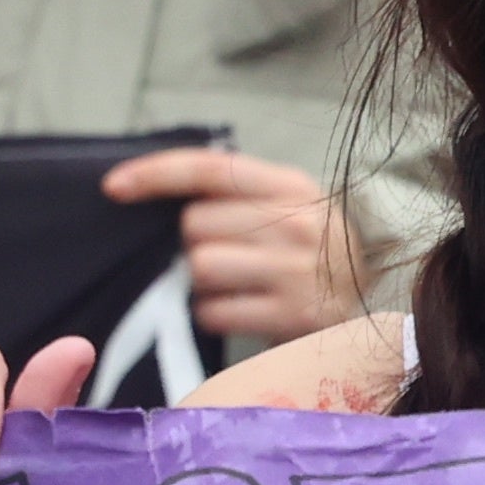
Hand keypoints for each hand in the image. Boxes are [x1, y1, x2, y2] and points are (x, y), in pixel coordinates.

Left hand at [105, 147, 363, 345]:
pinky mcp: (291, 316)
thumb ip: (235, 196)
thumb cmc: (311, 256)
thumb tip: (154, 197)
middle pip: (196, 223)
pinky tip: (241, 310)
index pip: (210, 168)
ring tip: (233, 285)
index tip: (113, 187)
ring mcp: (296, 270)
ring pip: (200, 266)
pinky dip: (214, 314)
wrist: (372, 312)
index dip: (155, 174)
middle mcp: (296, 222)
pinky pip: (213, 311)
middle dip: (195, 242)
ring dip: (201, 282)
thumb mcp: (288, 210)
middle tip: (225, 255)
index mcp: (290, 186)